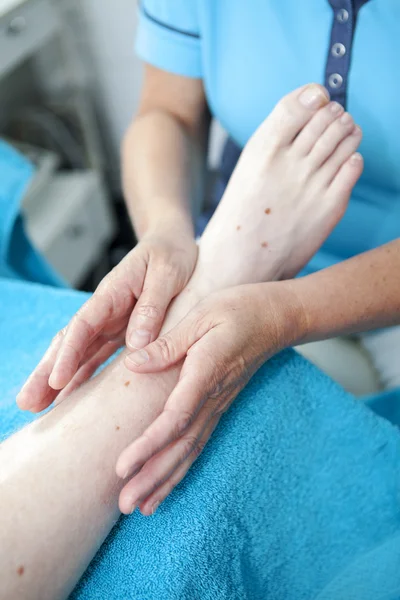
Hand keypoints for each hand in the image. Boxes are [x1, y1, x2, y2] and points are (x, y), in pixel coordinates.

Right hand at [17, 227, 197, 412]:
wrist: (172, 242)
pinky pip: (96, 356)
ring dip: (57, 379)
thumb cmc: (171, 254)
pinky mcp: (119, 331)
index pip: (83, 325)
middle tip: (27, 402)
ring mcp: (109, 322)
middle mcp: (104, 310)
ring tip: (36, 407)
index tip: (56, 379)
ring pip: (77, 353)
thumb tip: (136, 343)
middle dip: (47, 372)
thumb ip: (152, 307)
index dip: (68, 353)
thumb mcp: (167, 275)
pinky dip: (81, 376)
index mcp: (112, 292)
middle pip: (69, 342)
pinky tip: (69, 398)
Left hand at [116, 282, 302, 514]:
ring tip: (142, 507)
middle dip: (152, 476)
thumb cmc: (237, 309)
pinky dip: (182, 466)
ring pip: (191, 450)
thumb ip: (169, 343)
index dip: (148, 444)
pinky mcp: (219, 406)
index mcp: (204, 372)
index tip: (122, 467)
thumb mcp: (202, 315)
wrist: (275, 317)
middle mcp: (212, 396)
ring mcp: (218, 404)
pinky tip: (167, 482)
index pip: (175, 417)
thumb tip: (133, 365)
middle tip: (125, 505)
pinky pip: (199, 442)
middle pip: (181, 445)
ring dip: (166, 480)